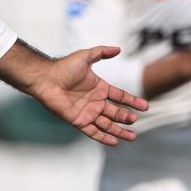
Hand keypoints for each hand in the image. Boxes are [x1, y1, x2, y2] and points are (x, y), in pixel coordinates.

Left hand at [26, 46, 149, 146]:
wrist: (46, 79)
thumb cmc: (63, 67)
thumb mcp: (85, 56)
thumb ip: (101, 52)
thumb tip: (118, 49)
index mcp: (100, 88)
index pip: (120, 97)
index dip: (132, 101)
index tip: (145, 106)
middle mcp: (95, 101)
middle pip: (116, 112)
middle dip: (127, 117)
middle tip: (136, 120)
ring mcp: (88, 112)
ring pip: (107, 124)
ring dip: (120, 131)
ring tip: (132, 136)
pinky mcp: (78, 121)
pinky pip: (93, 132)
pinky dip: (104, 138)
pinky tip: (115, 142)